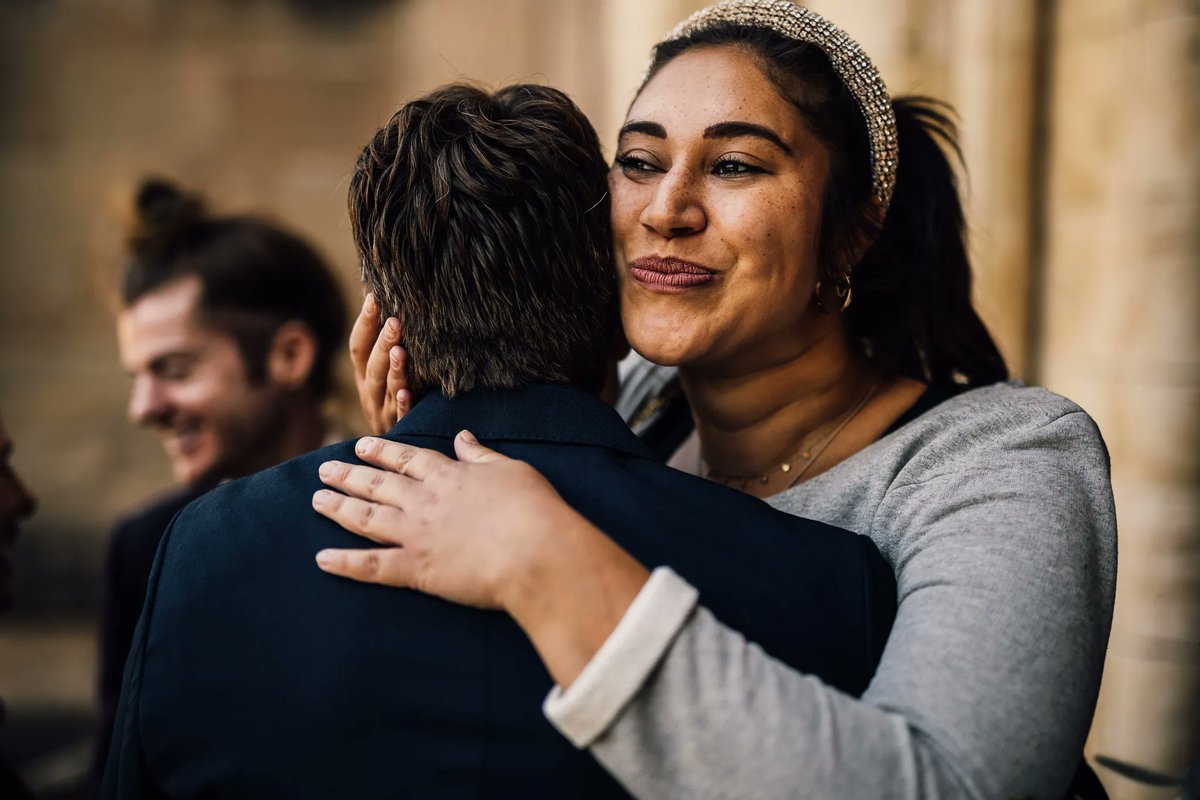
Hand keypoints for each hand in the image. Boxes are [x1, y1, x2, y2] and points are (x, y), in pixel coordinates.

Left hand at [312, 431, 649, 686]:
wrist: (536, 552)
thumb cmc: (533, 509)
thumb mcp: (510, 469)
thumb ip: (481, 454)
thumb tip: (463, 437)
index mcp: (448, 475)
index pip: (406, 459)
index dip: (381, 451)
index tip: (361, 445)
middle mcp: (424, 501)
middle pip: (377, 485)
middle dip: (348, 475)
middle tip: (324, 470)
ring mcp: (416, 534)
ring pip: (366, 518)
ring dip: (338, 508)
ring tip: (316, 501)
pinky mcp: (416, 569)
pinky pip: (372, 567)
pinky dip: (345, 564)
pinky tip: (322, 559)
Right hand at [348, 294, 412, 434]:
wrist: (392, 452)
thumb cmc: (395, 400)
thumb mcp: (383, 375)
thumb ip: (386, 345)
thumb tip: (385, 298)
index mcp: (363, 377)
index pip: (357, 346)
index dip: (365, 322)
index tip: (374, 296)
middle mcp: (369, 393)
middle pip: (371, 366)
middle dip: (382, 342)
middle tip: (395, 320)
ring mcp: (383, 412)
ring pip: (385, 389)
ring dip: (393, 369)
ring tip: (400, 350)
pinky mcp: (399, 428)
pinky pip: (401, 416)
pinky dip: (403, 404)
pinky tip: (407, 392)